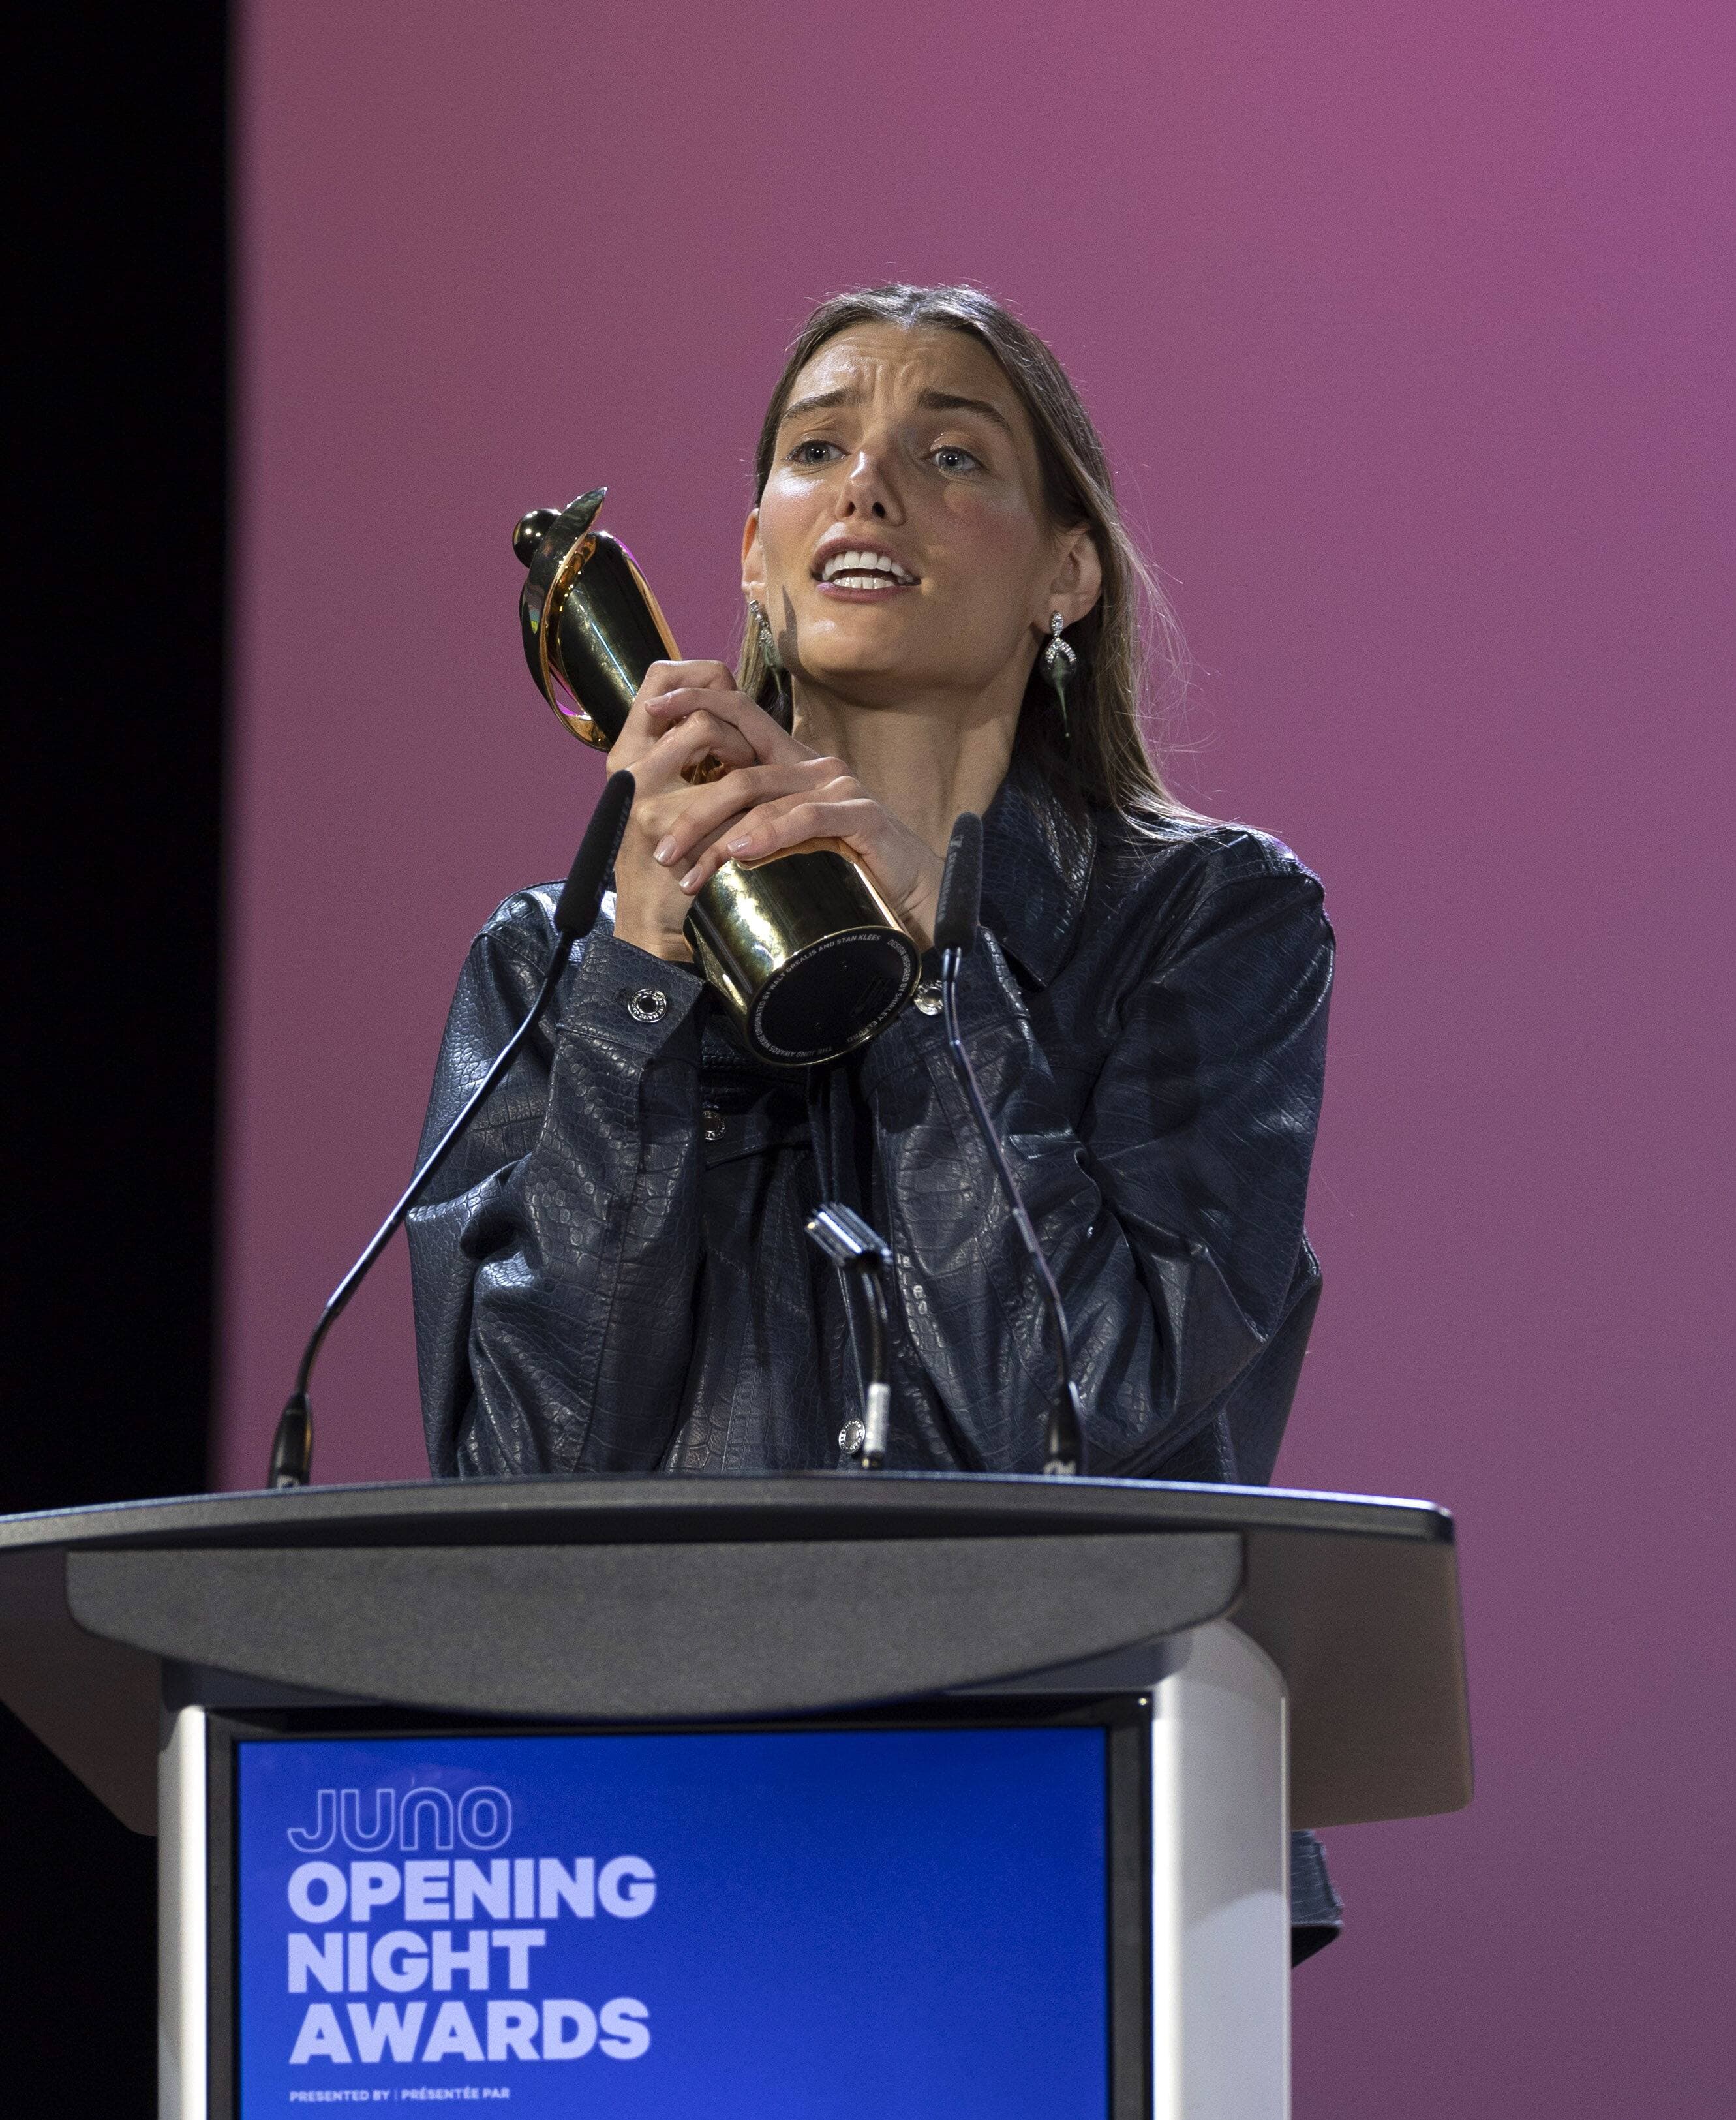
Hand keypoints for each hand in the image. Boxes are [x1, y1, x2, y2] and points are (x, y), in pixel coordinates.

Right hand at [605, 661, 797, 960]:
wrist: (651, 922)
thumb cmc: (667, 859)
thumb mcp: (666, 799)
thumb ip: (683, 759)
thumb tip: (726, 711)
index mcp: (626, 754)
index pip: (658, 679)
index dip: (699, 677)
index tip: (727, 699)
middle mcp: (629, 767)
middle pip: (697, 709)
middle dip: (738, 728)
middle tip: (750, 758)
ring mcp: (645, 795)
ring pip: (709, 734)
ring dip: (744, 755)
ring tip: (750, 783)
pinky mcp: (669, 825)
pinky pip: (725, 789)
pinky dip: (749, 797)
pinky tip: (754, 816)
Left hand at [637, 688, 944, 949]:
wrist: (913, 899)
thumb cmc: (846, 874)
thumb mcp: (788, 846)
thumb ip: (751, 827)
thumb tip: (690, 837)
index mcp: (793, 766)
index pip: (739, 717)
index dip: (696, 704)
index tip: (651, 712)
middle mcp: (815, 767)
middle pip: (740, 770)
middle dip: (691, 807)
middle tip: (658, 849)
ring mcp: (841, 788)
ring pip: (765, 798)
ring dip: (718, 836)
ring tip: (688, 871)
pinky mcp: (863, 815)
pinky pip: (808, 818)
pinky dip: (771, 834)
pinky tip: (742, 853)